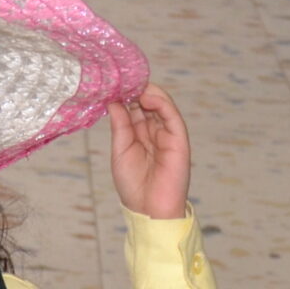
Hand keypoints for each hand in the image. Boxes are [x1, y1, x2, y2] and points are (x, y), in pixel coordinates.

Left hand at [107, 83, 190, 220]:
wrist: (149, 210)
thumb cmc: (134, 186)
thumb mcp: (120, 151)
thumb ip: (120, 125)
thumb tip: (114, 101)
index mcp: (139, 134)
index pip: (133, 107)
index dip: (123, 95)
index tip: (110, 83)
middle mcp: (154, 131)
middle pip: (145, 102)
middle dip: (133, 89)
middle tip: (119, 78)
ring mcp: (167, 133)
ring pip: (160, 103)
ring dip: (145, 91)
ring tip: (131, 85)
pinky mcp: (179, 138)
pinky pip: (171, 114)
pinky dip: (160, 102)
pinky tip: (146, 97)